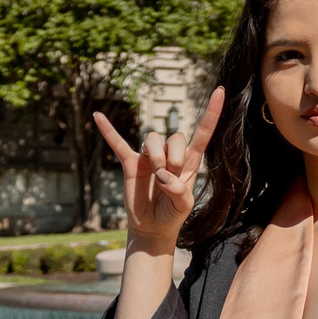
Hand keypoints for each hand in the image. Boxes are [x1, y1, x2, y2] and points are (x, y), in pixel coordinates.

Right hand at [95, 88, 224, 254]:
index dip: (212, 114)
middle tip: (169, 177)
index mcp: (190, 161)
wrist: (152, 227)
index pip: (202, 133)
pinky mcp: (130, 163)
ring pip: (152, 138)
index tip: (220, 91)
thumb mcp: (183, 206)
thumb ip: (179, 191)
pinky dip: (108, 130)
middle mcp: (170, 154)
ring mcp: (149, 157)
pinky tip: (97, 116)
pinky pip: (118, 143)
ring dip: (156, 155)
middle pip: (174, 136)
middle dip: (173, 156)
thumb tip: (162, 175)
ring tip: (156, 173)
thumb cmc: (172, 214)